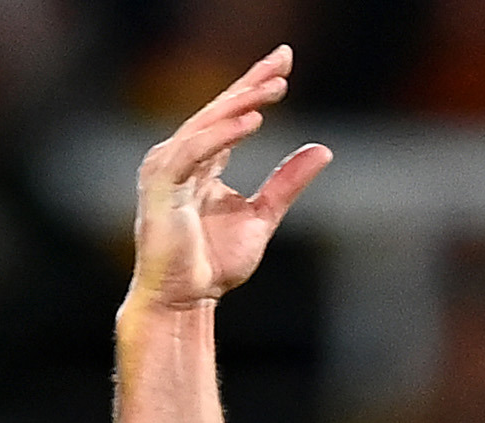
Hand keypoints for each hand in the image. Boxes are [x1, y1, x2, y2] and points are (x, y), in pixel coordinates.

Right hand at [128, 49, 330, 316]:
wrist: (183, 301)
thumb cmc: (213, 266)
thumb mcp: (262, 216)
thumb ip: (287, 182)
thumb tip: (324, 149)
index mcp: (200, 162)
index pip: (229, 115)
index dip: (255, 86)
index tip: (285, 62)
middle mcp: (179, 159)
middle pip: (219, 111)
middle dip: (252, 82)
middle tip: (284, 59)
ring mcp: (166, 170)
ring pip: (207, 125)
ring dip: (241, 103)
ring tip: (275, 87)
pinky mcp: (161, 186)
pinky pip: (193, 151)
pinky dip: (221, 135)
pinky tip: (252, 121)